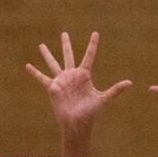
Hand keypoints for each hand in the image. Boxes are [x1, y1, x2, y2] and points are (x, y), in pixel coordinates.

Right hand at [26, 31, 131, 156]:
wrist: (77, 123)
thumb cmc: (91, 112)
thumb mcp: (104, 98)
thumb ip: (115, 89)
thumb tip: (130, 83)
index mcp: (84, 75)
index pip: (88, 56)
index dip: (92, 45)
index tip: (95, 33)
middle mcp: (72, 76)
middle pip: (68, 55)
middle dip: (66, 44)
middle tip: (64, 33)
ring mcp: (61, 81)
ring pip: (53, 63)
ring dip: (47, 54)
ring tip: (41, 45)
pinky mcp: (52, 88)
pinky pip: (42, 78)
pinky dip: (35, 72)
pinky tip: (27, 65)